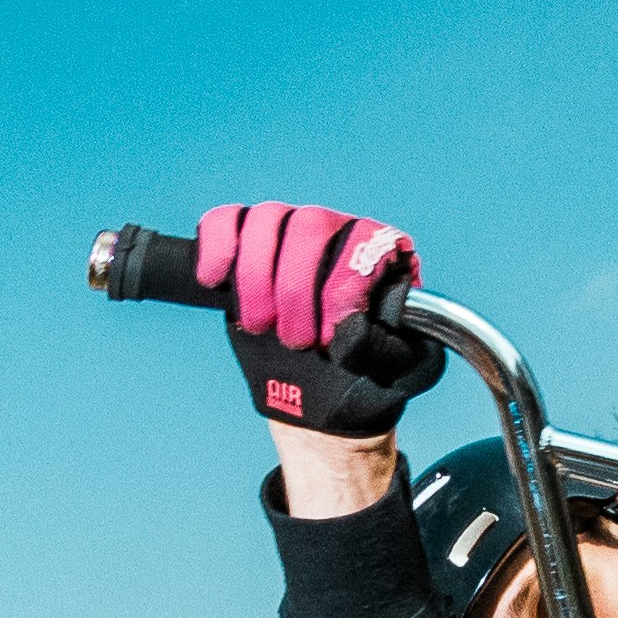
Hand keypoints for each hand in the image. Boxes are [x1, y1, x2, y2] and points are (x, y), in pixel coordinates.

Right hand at [196, 201, 436, 440]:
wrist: (324, 398)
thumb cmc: (370, 379)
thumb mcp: (404, 374)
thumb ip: (389, 349)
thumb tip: (350, 326)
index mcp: (383, 253)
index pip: (362, 241)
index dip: (339, 288)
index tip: (329, 337)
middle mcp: (337, 232)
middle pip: (308, 224)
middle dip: (294, 289)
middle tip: (295, 343)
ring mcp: (290, 236)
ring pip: (266, 218)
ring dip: (255, 277)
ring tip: (260, 325)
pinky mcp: (248, 249)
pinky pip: (227, 221)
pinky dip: (216, 245)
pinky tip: (214, 280)